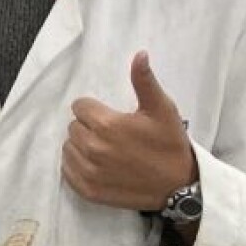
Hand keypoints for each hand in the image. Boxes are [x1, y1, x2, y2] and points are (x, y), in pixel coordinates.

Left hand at [62, 51, 197, 211]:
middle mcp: (92, 148)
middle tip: (111, 134)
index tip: (111, 117)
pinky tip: (96, 164)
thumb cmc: (170, 144)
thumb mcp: (162, 109)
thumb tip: (139, 54)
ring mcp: (88, 172)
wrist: (178, 185)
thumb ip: (144, 81)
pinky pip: (67, 171)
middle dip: (88, 127)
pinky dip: (76, 166)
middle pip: (73, 126)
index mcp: (106, 125)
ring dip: (81, 146)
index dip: (94, 109)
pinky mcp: (87, 190)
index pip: (80, 107)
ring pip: (68, 148)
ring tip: (105, 149)